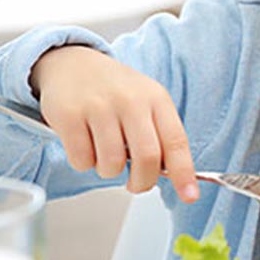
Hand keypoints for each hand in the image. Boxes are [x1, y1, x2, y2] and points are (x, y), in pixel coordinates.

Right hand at [30, 45, 199, 202]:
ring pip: (112, 165)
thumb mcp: (146, 102)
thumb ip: (160, 136)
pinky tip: (85, 144)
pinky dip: (84, 163)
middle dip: (143, 182)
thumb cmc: (115, 91)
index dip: (184, 173)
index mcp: (156, 99)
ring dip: (109, 171)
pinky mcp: (70, 115)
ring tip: (105, 154)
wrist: (72, 63)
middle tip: (136, 185)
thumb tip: (177, 179)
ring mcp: (99, 106)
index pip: (176, 141)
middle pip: (147, 158)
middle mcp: (130, 101)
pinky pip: (82, 160)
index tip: (189, 195)